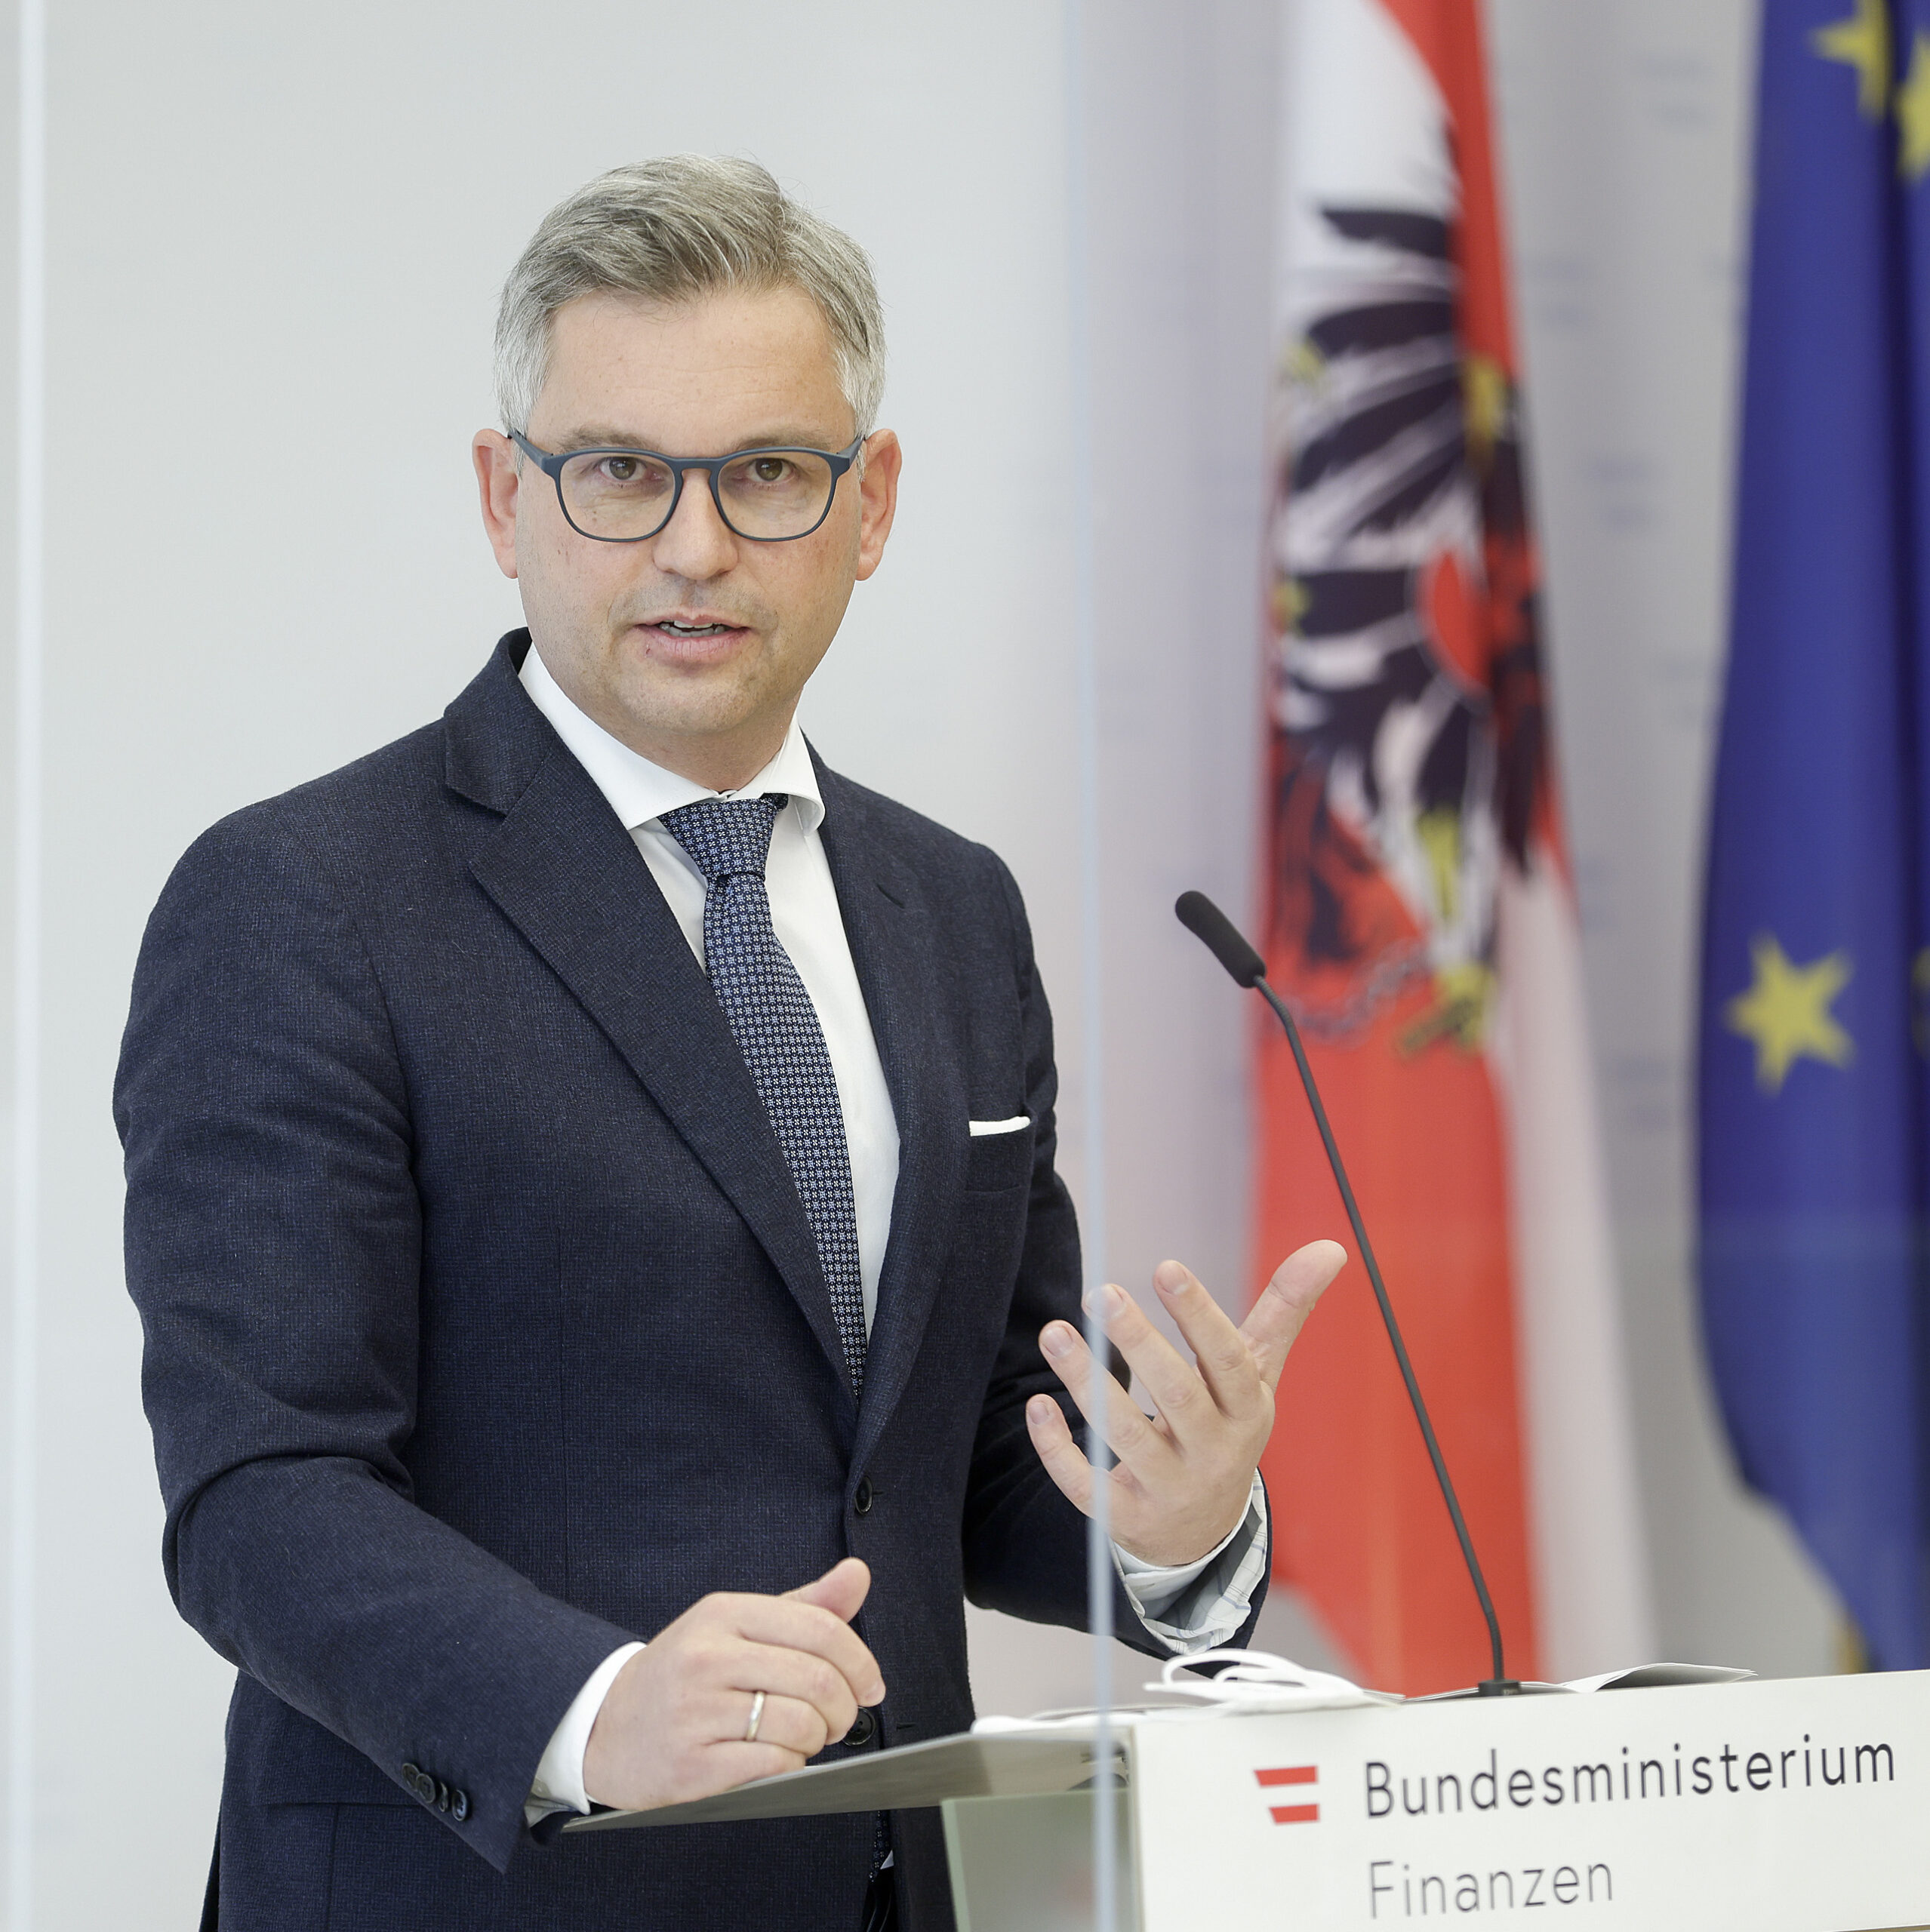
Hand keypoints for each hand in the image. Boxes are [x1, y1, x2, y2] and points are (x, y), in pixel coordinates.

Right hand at [581, 1558, 885, 1810]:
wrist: (605, 1724)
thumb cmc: (685, 1672)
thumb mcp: (737, 1624)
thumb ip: (805, 1604)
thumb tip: (858, 1573)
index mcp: (724, 1613)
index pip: (820, 1628)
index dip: (860, 1661)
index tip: (871, 1685)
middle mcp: (707, 1657)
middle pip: (817, 1680)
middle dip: (844, 1708)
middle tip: (839, 1718)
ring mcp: (695, 1712)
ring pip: (799, 1725)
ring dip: (817, 1739)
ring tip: (803, 1737)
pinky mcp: (691, 1766)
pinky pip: (773, 1767)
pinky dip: (791, 1766)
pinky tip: (777, 1757)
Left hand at [1025, 1242, 1345, 1566]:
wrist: (1204, 1533)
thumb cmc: (1226, 1427)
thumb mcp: (1258, 1375)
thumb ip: (1284, 1310)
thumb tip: (1333, 1246)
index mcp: (1248, 1411)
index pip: (1227, 1360)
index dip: (1199, 1314)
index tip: (1165, 1266)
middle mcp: (1214, 1453)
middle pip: (1177, 1396)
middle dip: (1138, 1344)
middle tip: (1100, 1293)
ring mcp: (1170, 1489)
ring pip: (1126, 1435)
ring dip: (1088, 1383)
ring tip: (1055, 1333)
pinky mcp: (1127, 1517)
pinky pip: (1088, 1485)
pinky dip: (1060, 1447)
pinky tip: (1038, 1404)